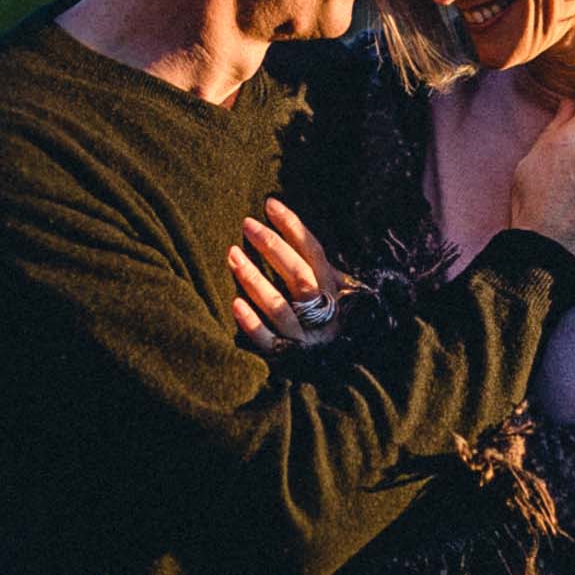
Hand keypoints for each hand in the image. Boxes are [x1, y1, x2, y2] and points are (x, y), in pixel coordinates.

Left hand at [227, 197, 351, 354]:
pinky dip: (252, 323)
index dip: (293, 227)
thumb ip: (320, 267)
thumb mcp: (335, 291)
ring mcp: (305, 335)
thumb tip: (292, 227)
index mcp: (334, 290)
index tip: (269, 204)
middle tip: (247, 224)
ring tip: (231, 254)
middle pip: (298, 276)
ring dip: (255, 280)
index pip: (314, 252)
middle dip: (273, 247)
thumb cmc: (330, 319)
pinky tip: (234, 303)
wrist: (343, 370)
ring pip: (280, 307)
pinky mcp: (289, 356)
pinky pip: (269, 341)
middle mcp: (322, 311)